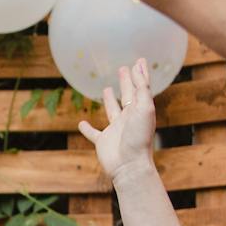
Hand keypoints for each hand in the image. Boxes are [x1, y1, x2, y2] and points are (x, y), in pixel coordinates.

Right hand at [76, 58, 160, 181]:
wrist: (130, 165)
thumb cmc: (139, 137)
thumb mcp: (144, 108)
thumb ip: (141, 89)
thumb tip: (138, 69)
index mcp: (140, 110)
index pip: (141, 88)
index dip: (140, 74)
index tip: (139, 60)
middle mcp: (129, 118)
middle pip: (127, 96)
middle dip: (126, 82)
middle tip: (123, 69)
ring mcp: (115, 130)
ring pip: (112, 111)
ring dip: (109, 101)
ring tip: (107, 89)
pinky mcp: (103, 142)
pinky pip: (93, 134)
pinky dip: (87, 129)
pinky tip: (81, 123)